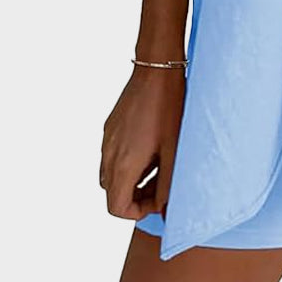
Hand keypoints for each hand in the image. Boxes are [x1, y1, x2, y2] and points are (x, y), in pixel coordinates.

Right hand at [99, 65, 184, 219]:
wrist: (156, 69)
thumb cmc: (168, 107)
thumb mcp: (174, 151)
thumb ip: (168, 185)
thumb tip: (165, 209)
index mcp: (123, 164)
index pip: (116, 208)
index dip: (138, 212)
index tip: (158, 200)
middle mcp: (108, 154)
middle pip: (112, 193)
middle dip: (136, 196)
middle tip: (162, 183)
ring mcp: (107, 139)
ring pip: (111, 174)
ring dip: (131, 179)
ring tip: (159, 165)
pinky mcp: (110, 127)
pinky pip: (112, 155)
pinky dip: (127, 162)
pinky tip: (151, 147)